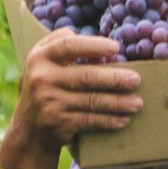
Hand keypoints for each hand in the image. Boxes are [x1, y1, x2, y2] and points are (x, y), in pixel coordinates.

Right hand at [12, 28, 142, 153]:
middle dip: (115, 78)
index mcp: (40, 56)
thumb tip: (99, 42)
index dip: (93, 46)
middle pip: (86, 76)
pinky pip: (89, 120)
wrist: (29, 126)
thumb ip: (65, 43)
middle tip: (136, 79)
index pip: (68, 46)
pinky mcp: (57, 122)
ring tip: (137, 103)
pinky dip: (109, 120)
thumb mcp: (46, 60)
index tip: (116, 48)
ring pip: (92, 101)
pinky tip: (124, 119)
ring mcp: (49, 102)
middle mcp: (42, 78)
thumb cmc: (48, 84)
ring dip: (118, 103)